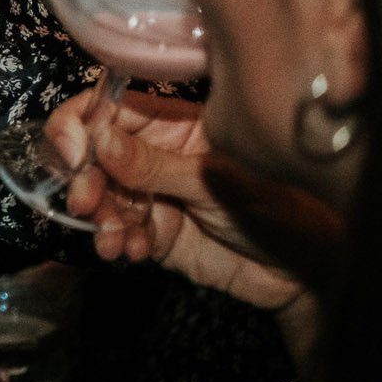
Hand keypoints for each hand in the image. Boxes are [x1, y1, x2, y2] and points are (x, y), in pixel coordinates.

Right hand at [50, 90, 320, 313]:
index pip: (110, 109)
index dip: (80, 124)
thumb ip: (154, 164)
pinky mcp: (156, 234)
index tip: (71, 152)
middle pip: (95, 155)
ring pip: (102, 196)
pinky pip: (119, 231)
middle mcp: (156, 155)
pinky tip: (129, 251)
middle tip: (85, 203)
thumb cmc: (282, 208)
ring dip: (100, 217)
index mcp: (174, 124)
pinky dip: (116, 241)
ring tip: (114, 239)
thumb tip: (99, 139)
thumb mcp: (215, 181)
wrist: (310, 272)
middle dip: (83, 179)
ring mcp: (154, 195)